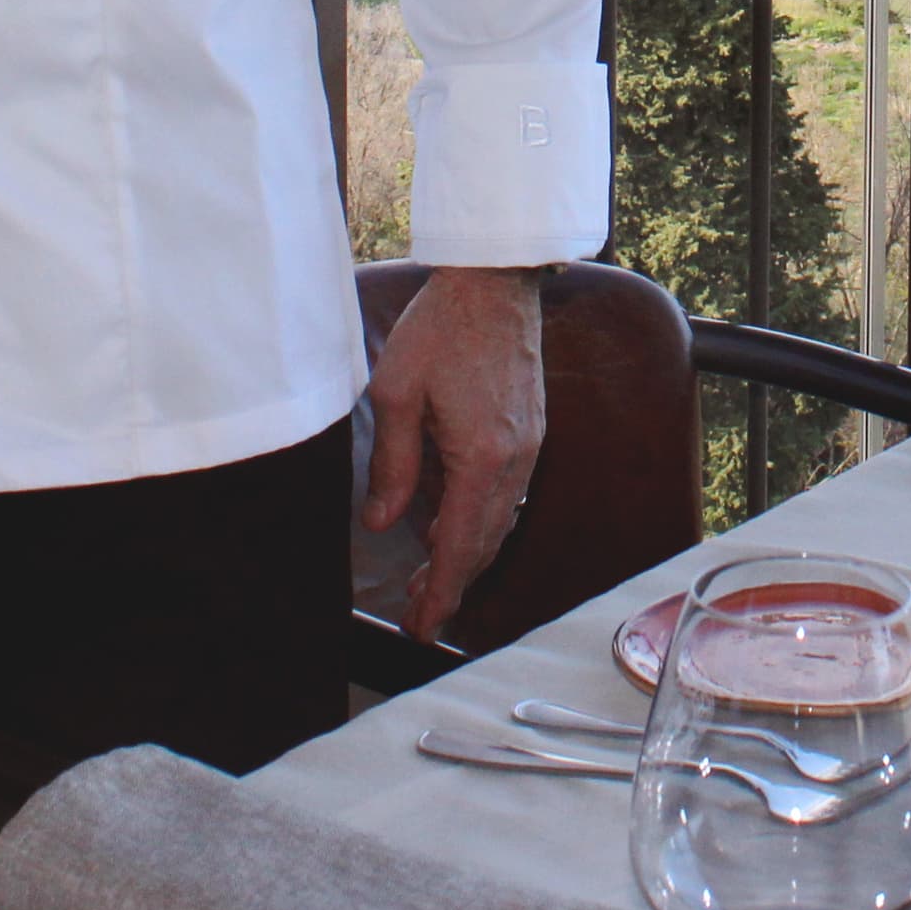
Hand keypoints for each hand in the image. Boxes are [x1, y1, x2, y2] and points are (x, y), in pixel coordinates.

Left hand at [359, 266, 547, 643]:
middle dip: (452, 584)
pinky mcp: (529, 429)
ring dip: (466, 555)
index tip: (422, 627)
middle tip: (419, 616)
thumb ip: (392, 465)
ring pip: (499, 521)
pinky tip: (453, 525)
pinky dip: (480, 521)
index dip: (440, 592)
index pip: (459, 545)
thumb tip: (381, 522)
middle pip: (484, 543)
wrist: (494, 282)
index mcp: (482, 457)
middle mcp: (514, 460)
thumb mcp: (396, 394)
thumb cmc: (441, 328)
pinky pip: (506, 493)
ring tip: (430, 579)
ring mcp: (527, 445)